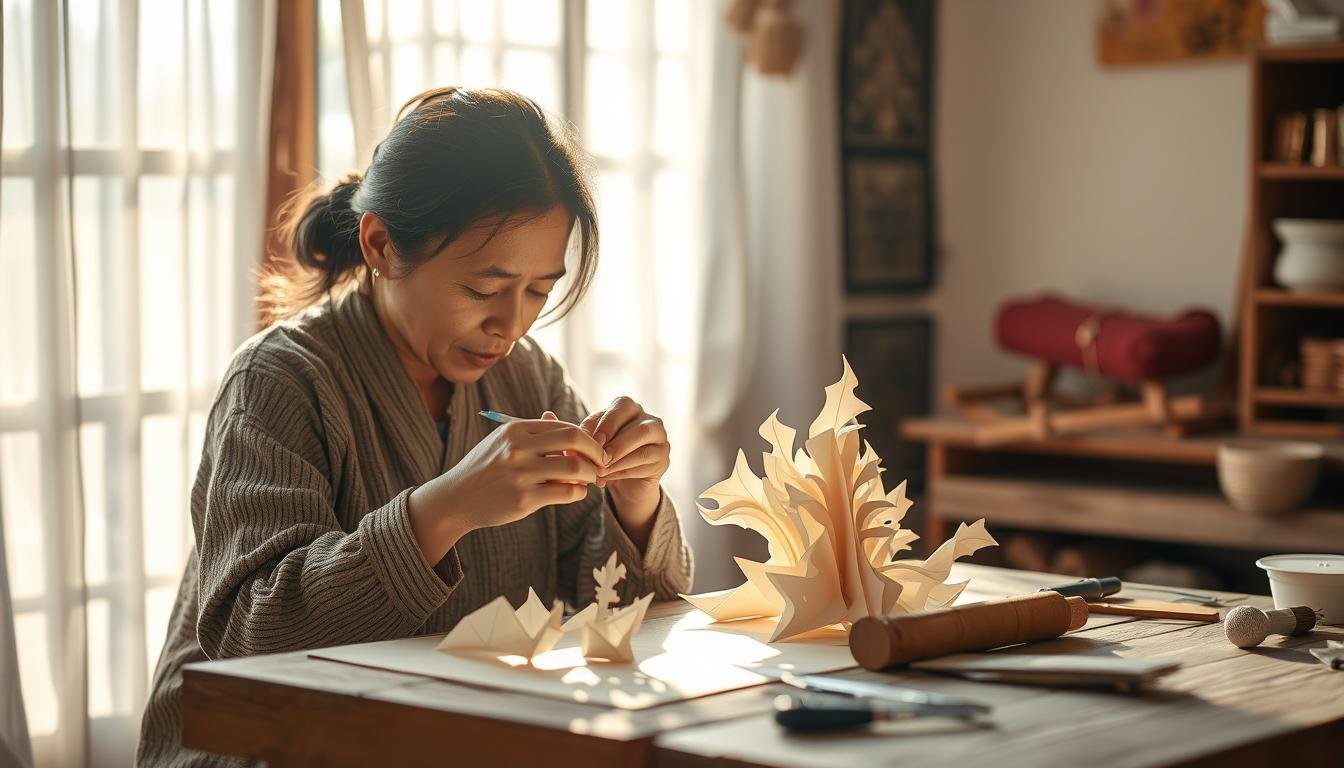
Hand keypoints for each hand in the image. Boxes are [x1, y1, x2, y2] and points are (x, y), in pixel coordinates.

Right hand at [406, 417, 604, 564]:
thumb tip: (563, 422)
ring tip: (591, 479)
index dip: (586, 438)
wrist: (456, 498)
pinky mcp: (524, 499)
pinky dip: (578, 492)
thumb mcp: (503, 442)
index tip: (593, 448)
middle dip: (596, 451)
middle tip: (602, 461)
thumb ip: (533, 433)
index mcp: (515, 429)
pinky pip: (566, 492)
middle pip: (574, 440)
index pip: (564, 426)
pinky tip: (576, 492)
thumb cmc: (485, 468)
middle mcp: (518, 448)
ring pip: (575, 468)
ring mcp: (521, 473)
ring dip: (591, 474)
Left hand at [581, 396, 669, 522]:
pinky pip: (646, 460)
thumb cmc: (601, 457)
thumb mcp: (585, 444)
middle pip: (636, 422)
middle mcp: (648, 418)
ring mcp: (660, 438)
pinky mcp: (663, 458)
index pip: (619, 407)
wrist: (622, 483)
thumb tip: (547, 415)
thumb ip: (570, 431)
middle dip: (614, 439)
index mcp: (628, 408)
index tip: (585, 439)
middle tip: (597, 455)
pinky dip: (625, 469)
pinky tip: (608, 478)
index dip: (603, 422)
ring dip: (619, 456)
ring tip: (599, 469)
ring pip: (642, 441)